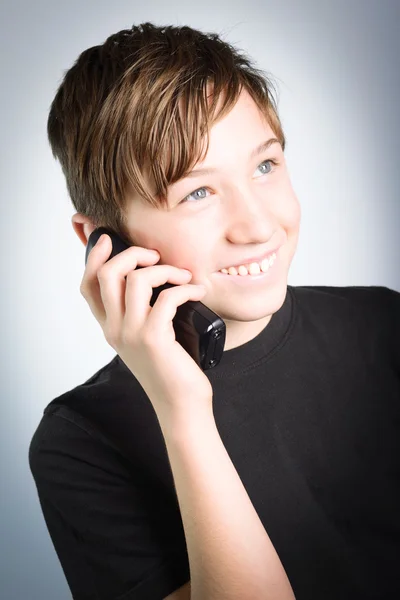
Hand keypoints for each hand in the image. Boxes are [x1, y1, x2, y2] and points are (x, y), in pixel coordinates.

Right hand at [80, 234, 213, 423]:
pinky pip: (167, 297)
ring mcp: (131, 334)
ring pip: (135, 279)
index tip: (107, 237)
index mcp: (110, 327)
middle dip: (131, 253)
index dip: (93, 256)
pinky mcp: (154, 339)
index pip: (88, 285)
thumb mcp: (147, 336)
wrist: (180, 404)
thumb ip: (141, 310)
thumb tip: (150, 275)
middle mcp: (114, 329)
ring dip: (164, 269)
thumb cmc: (169, 366)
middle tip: (155, 257)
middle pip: (105, 274)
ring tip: (183, 277)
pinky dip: (186, 288)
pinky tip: (197, 293)